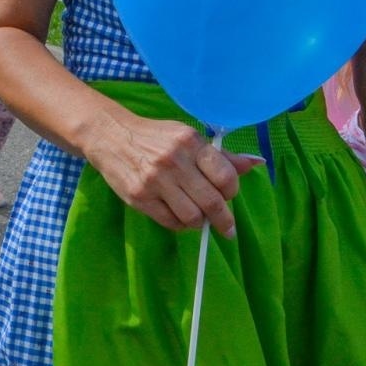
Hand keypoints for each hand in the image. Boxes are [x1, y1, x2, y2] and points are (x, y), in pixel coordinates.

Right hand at [84, 113, 261, 235]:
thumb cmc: (155, 137)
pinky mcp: (139, 197)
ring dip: (200, 222)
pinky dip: (180, 224)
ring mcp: (155, 181)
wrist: (110, 136)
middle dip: (224, 220)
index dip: (232, 191)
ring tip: (197, 216)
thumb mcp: (187, 137)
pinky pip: (170, 222)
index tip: (229, 196)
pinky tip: (179, 215)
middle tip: (227, 228)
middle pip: (212, 202)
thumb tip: (256, 163)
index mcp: (190, 142)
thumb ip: (221, 155)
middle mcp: (175, 161)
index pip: (225, 176)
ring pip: (192, 217)